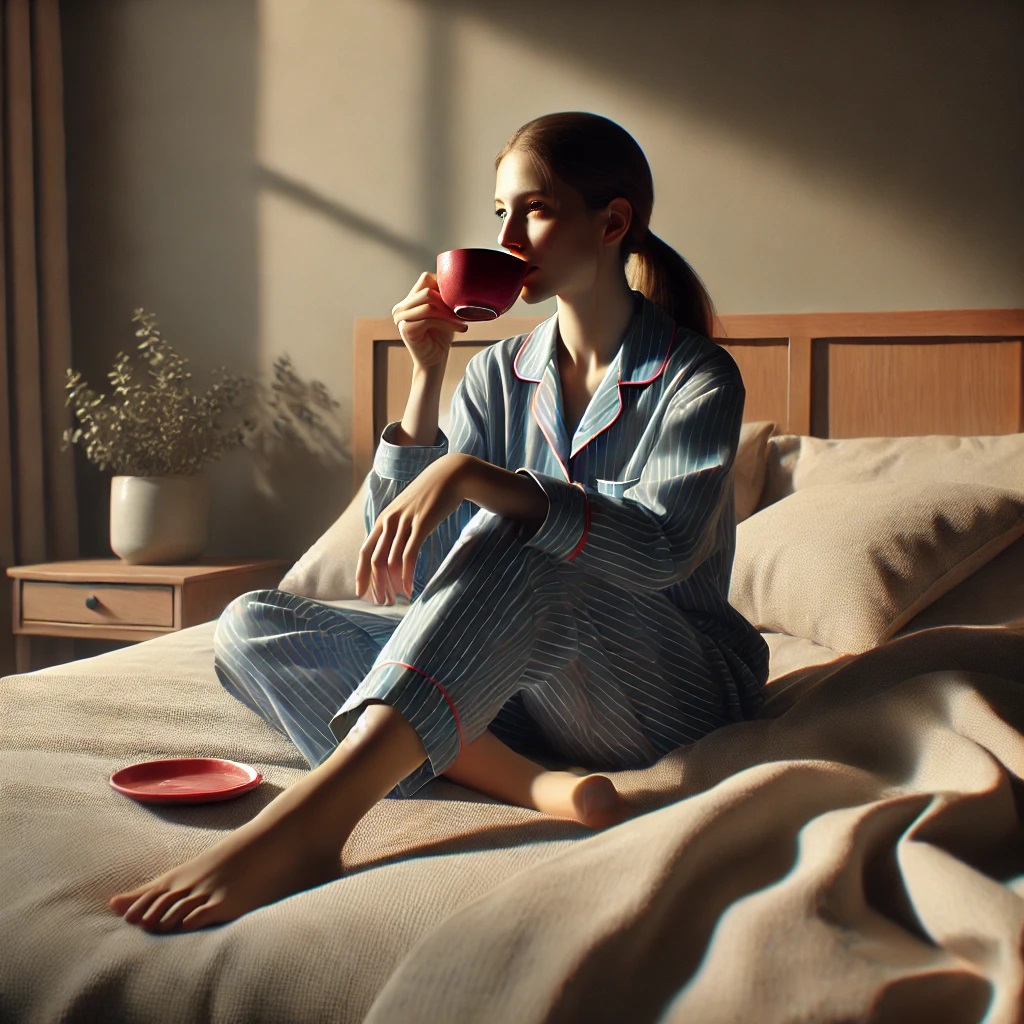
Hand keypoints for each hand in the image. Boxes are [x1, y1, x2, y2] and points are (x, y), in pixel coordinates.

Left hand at [356, 454, 471, 603]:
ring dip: (392, 585)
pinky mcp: (421, 524)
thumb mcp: (407, 510)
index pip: (364, 552)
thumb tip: (392, 550)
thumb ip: (397, 527)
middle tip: (383, 602)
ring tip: (396, 599)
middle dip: (376, 585)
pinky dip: (407, 576)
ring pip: (390, 561)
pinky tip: (410, 589)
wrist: (450, 475)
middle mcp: (389, 521)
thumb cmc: (430, 496)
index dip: (362, 575)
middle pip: (375, 561)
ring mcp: (405, 522)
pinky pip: (409, 556)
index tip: (362, 593)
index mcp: (383, 520)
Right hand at [391, 272, 467, 371]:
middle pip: (427, 289)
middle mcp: (401, 307)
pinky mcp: (406, 329)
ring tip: (463, 321)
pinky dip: (448, 322)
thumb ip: (443, 295)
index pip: (425, 279)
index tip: (459, 300)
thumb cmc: (441, 336)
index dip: (444, 286)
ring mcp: (401, 318)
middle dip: (447, 300)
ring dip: (449, 312)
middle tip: (462, 312)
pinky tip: (461, 328)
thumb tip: (458, 277)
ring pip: (429, 303)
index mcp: (408, 300)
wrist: (435, 361)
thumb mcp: (443, 311)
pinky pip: (430, 318)